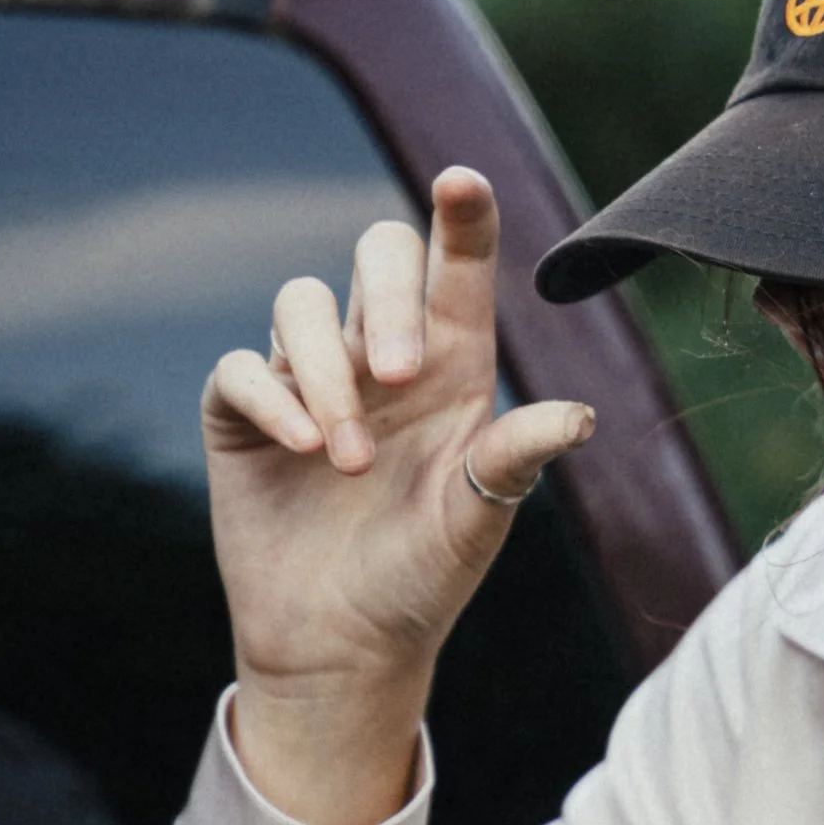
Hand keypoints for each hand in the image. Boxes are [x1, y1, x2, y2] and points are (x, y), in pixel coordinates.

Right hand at [201, 168, 592, 824]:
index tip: (461, 181)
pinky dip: (273, 399)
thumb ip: (516, 460)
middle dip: (386, 295)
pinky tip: (305, 450)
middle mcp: (379, 357)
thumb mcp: (479, 521)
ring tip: (348, 460)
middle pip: (375, 255)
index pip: (457, 271)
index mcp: (452, 367)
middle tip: (403, 374)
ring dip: (326, 372)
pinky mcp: (243, 415)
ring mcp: (307, 378)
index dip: (462, 220)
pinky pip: (243, 369)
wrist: (344, 644)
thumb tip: (581, 417)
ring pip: (298, 302)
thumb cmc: (422, 577)